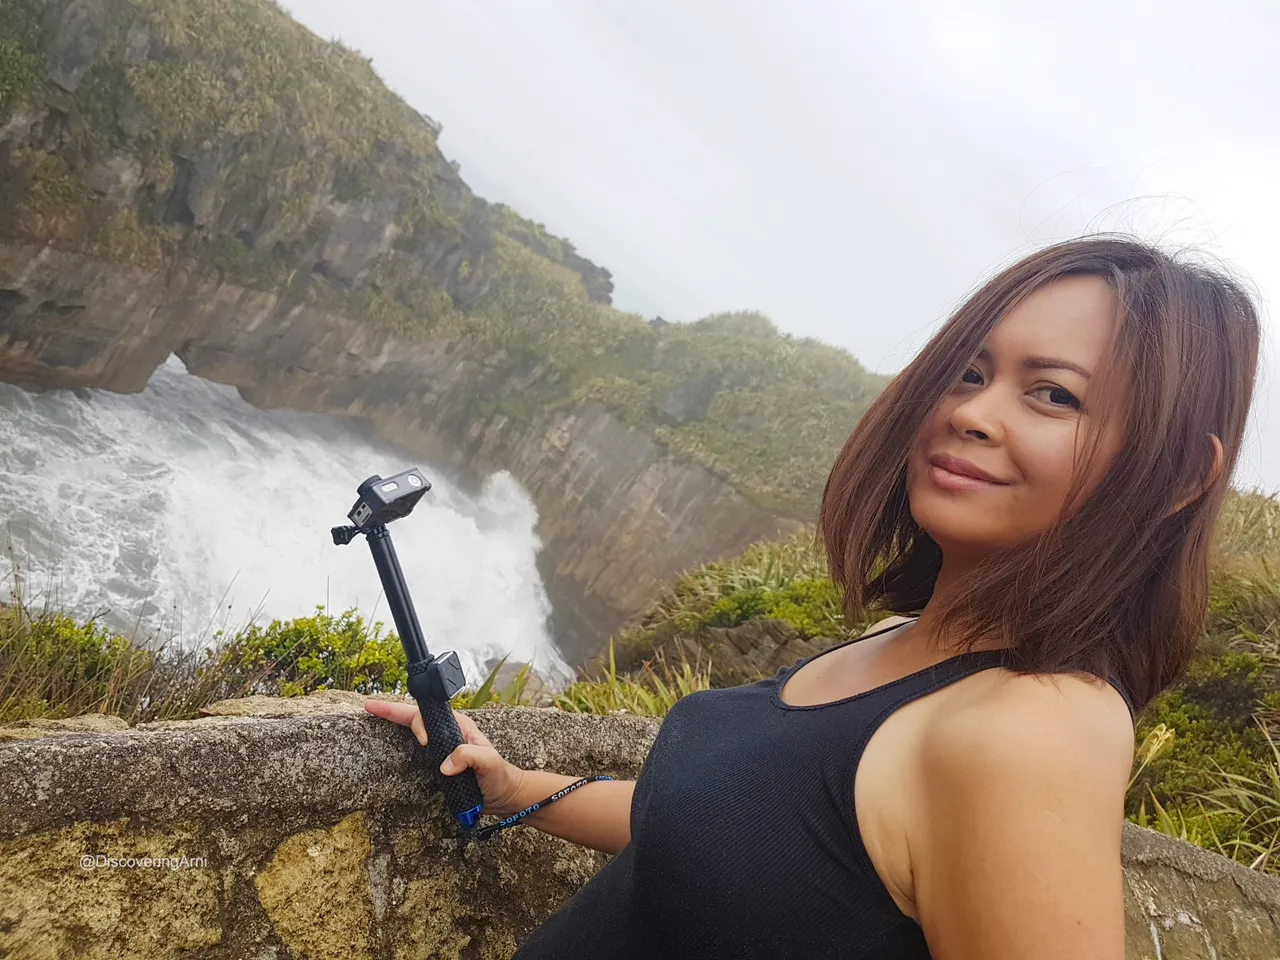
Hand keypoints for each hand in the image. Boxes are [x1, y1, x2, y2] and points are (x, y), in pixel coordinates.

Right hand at [363, 698, 527, 815]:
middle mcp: (448, 732)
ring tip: (374, 712)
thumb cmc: (499, 776)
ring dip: (393, 719)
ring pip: (413, 728)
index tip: (423, 742)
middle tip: (371, 706)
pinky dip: (399, 738)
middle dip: (392, 709)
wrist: (503, 794)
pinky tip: (388, 735)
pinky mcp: (438, 761)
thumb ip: (470, 757)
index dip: (419, 724)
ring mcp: (441, 746)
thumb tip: (445, 764)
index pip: (431, 717)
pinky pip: (414, 747)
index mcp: (459, 727)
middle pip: (416, 717)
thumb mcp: (489, 763)